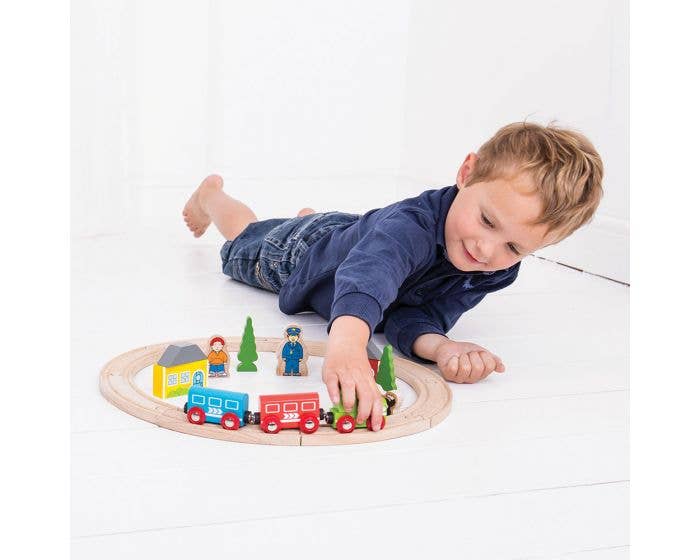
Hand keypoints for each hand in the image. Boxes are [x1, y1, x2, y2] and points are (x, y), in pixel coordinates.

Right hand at [323, 316, 384, 430]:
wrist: (346, 341)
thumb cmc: (354, 361)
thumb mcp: (364, 375)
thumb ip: (364, 392)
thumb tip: (367, 412)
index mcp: (368, 379)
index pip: (375, 399)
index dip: (376, 414)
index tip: (375, 426)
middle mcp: (358, 376)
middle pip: (365, 394)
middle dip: (364, 410)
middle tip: (360, 420)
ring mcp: (345, 372)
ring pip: (350, 387)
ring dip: (350, 401)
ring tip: (348, 410)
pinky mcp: (332, 370)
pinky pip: (333, 382)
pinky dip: (334, 392)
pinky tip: (335, 400)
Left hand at [434, 339, 504, 383]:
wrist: (449, 347)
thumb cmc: (464, 351)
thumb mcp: (481, 353)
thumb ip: (492, 360)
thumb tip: (502, 368)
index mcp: (482, 373)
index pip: (490, 366)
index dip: (484, 355)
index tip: (478, 353)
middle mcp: (471, 378)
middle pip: (478, 367)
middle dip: (473, 355)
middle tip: (468, 355)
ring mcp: (460, 378)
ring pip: (466, 368)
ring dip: (463, 357)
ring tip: (460, 357)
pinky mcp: (448, 375)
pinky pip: (453, 368)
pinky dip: (453, 359)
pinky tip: (453, 359)